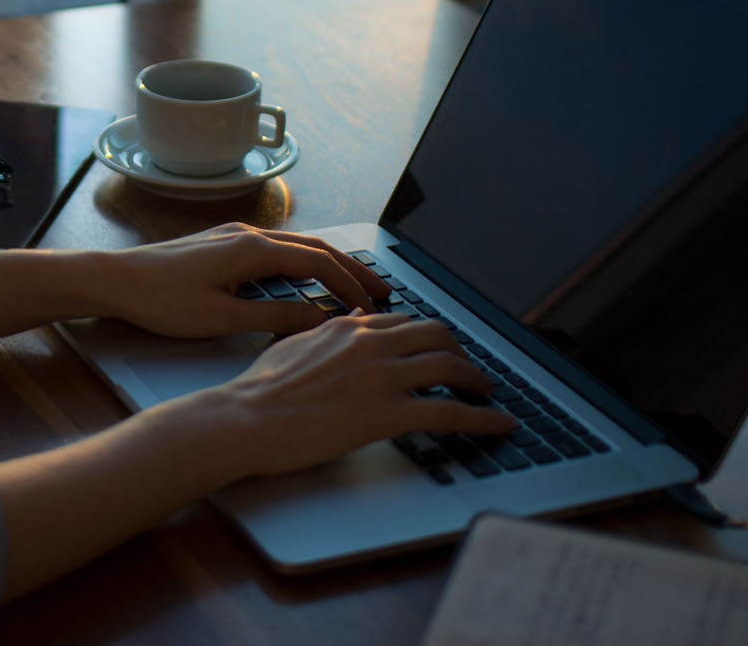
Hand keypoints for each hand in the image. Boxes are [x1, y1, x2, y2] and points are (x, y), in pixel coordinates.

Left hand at [104, 223, 390, 337]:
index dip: (350, 285)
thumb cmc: (161, 299)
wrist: (115, 279)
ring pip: (296, 246)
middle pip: (315, 247)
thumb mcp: (222, 318)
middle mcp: (247, 234)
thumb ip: (274, 318)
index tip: (373, 308)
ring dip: (328, 265)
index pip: (318, 262)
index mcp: (252, 249)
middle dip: (352, 268)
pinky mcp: (221, 245)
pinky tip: (306, 282)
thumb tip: (318, 320)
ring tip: (353, 286)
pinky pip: (275, 250)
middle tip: (383, 290)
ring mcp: (233, 237)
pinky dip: (302, 264)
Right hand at [215, 312, 514, 476]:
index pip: (402, 322)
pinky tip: (500, 425)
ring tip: (488, 393)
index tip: (437, 348)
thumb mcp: (292, 345)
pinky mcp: (389, 413)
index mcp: (347, 328)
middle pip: (436, 335)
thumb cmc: (259, 390)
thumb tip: (345, 323)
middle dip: (460, 350)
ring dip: (478, 380)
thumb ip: (324, 334)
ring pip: (451, 366)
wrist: (247, 418)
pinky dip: (484, 419)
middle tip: (468, 368)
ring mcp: (383, 377)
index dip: (427, 336)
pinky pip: (451, 412)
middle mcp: (370, 344)